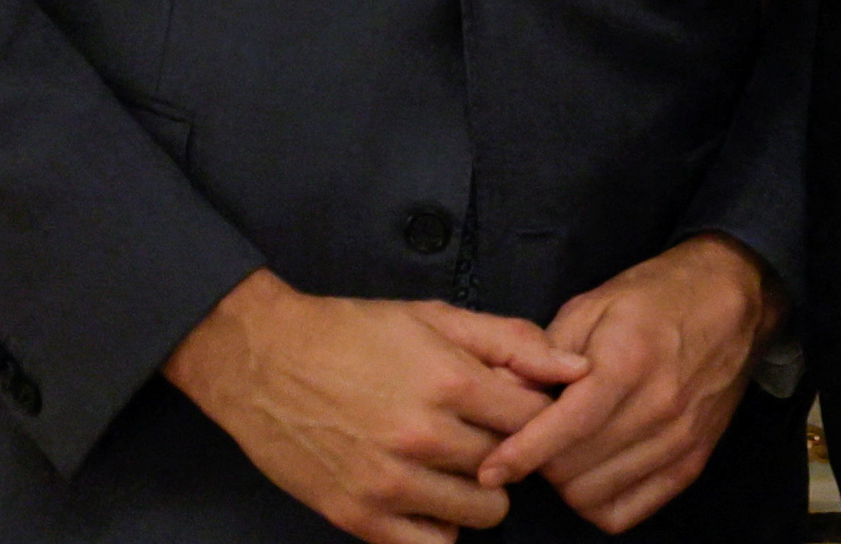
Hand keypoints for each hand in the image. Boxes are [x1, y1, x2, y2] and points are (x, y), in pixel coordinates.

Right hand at [164, 272, 582, 543]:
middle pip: (511, 464)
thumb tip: (578, 368)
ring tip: (458, 465)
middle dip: (509, 451)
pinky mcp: (355, 515)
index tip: (520, 409)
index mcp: (448, 380)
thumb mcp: (437, 317)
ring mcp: (387, 481)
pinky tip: (430, 496)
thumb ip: (513, 342)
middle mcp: (422, 435)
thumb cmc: (353, 333)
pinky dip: (440, 526)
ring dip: (480, 491)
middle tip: (485, 435)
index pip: (537, 418)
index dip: (538, 414)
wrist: (262, 360)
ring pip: (482, 511)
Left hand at [478, 234, 777, 530]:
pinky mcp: (695, 459)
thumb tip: (503, 399)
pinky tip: (594, 474)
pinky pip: (629, 512)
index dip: (519, 454)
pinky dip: (599, 503)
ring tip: (564, 454)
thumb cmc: (656, 297)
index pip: (564, 428)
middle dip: (541, 462)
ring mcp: (682, 437)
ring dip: (567, 483)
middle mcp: (660, 406)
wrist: (736, 295)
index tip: (491, 469)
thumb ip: (544, 353)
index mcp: (629, 361)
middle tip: (535, 441)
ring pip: (595, 495)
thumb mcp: (592, 305)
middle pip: (573, 469)